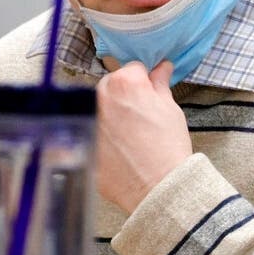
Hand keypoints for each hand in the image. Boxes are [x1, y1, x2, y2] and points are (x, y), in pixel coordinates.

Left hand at [95, 60, 192, 212]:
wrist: (158, 186)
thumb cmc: (167, 148)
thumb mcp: (170, 109)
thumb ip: (160, 84)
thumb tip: (161, 69)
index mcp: (124, 83)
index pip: (133, 69)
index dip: (144, 82)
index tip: (148, 94)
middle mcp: (100, 97)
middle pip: (111, 85)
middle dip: (124, 96)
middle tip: (140, 116)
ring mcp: (88, 120)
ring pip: (99, 107)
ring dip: (110, 114)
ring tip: (129, 135)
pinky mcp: (83, 141)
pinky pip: (92, 130)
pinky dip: (102, 135)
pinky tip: (118, 148)